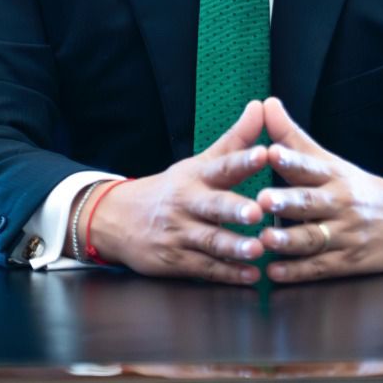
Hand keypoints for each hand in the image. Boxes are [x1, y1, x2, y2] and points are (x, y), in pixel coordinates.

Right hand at [85, 99, 269, 284]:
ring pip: (210, 240)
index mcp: (196, 177)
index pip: (222, 165)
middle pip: (213, 206)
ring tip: (258, 250)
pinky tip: (250, 277)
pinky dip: (227, 274)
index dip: (243, 159)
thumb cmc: (170, 189)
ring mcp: (179, 233)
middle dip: (234, 209)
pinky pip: (204, 268)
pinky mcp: (175, 260)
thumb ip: (235, 139)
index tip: (265, 153)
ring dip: (234, 247)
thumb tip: (261, 106)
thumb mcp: (199, 162)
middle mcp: (187, 203)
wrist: (117, 219)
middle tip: (257, 211)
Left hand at [255, 96, 382, 282]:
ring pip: (314, 238)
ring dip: (289, 240)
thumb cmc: (355, 188)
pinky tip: (274, 273)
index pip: (311, 166)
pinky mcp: (347, 263)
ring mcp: (345, 234)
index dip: (291, 160)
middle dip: (287, 202)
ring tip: (264, 239)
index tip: (270, 153)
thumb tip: (265, 103)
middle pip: (311, 203)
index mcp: (333, 175)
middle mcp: (340, 203)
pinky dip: (297, 272)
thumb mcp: (328, 161)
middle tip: (262, 199)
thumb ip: (292, 137)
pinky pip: (320, 268)